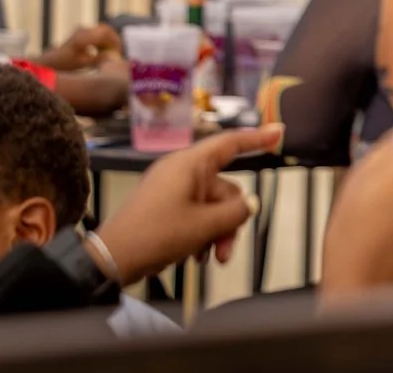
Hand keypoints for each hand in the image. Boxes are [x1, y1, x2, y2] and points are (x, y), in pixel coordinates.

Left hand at [39, 22, 123, 71]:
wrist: (48, 62)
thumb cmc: (64, 65)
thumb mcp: (83, 63)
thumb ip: (100, 59)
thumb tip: (115, 56)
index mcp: (84, 37)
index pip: (107, 33)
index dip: (116, 41)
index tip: (120, 52)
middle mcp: (83, 30)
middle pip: (106, 30)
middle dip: (114, 39)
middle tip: (119, 51)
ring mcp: (81, 31)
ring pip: (102, 31)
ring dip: (108, 40)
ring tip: (112, 53)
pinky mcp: (81, 33)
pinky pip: (97, 33)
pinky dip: (103, 40)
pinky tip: (103, 52)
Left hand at [92, 124, 281, 278]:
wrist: (112, 259)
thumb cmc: (158, 234)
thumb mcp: (204, 225)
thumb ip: (235, 212)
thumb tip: (249, 204)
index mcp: (190, 165)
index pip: (231, 143)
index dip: (257, 138)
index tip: (280, 132)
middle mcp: (182, 172)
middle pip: (224, 188)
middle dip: (230, 221)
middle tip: (225, 252)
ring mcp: (171, 190)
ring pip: (211, 206)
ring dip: (216, 232)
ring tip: (211, 260)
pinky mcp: (164, 207)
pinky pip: (195, 214)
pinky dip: (201, 233)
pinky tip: (196, 257)